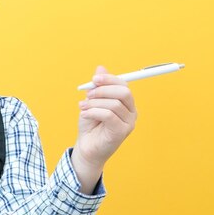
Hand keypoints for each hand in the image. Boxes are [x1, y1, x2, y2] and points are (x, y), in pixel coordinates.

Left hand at [71, 66, 137, 193]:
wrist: (86, 147)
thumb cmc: (90, 124)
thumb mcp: (92, 102)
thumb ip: (98, 86)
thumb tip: (100, 67)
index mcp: (126, 103)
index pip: (124, 85)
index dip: (109, 79)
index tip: (94, 79)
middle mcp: (131, 112)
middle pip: (124, 92)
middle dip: (103, 90)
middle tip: (88, 94)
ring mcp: (128, 123)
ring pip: (114, 104)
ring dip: (94, 103)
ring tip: (82, 108)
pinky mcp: (121, 132)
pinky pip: (109, 115)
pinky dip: (93, 112)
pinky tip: (84, 114)